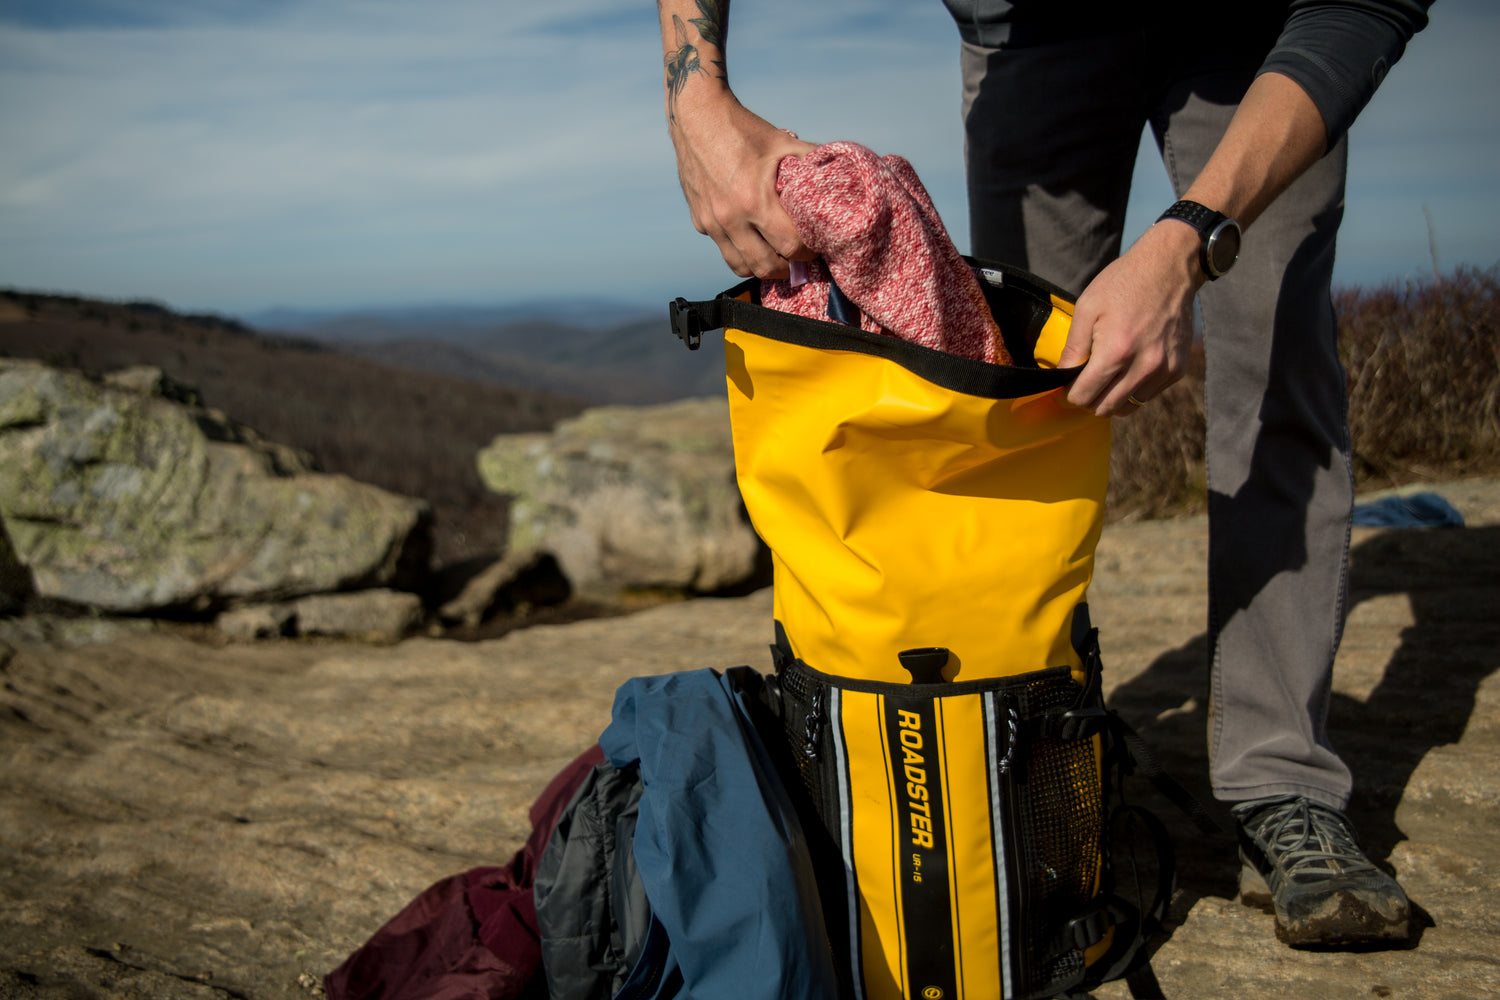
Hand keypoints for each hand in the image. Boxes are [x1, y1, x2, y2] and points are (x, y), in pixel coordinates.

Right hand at [669, 97, 816, 278]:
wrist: (696, 116)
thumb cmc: (743, 129)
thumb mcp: (782, 141)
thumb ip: (811, 160)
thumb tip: (840, 173)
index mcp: (754, 200)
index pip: (790, 246)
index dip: (808, 251)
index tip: (816, 246)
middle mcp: (730, 217)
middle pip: (767, 266)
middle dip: (788, 268)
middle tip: (800, 259)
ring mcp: (712, 222)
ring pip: (741, 266)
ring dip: (763, 267)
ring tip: (777, 258)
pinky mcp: (700, 221)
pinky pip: (724, 249)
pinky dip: (741, 252)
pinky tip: (754, 240)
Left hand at [1056, 221, 1201, 416]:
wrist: (1169, 268)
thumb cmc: (1123, 283)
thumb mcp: (1087, 308)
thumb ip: (1073, 348)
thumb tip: (1059, 377)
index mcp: (1116, 352)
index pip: (1084, 397)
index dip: (1070, 394)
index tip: (1067, 386)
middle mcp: (1143, 366)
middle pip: (1105, 408)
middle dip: (1090, 399)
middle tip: (1085, 382)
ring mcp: (1164, 370)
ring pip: (1128, 406)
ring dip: (1113, 396)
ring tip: (1109, 373)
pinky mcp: (1178, 369)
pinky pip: (1149, 395)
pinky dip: (1136, 388)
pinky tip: (1131, 365)